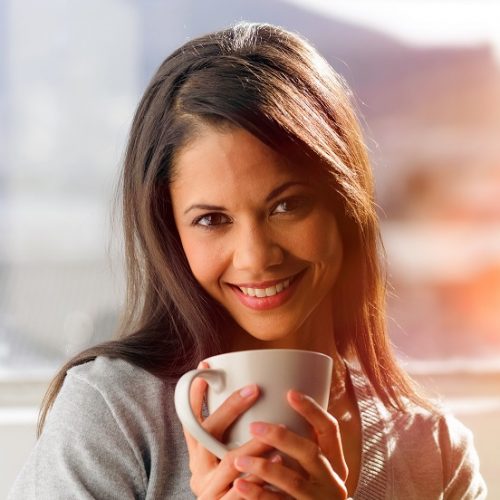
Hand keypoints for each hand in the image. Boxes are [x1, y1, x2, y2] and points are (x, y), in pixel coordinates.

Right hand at [183, 362, 273, 498]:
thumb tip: (253, 396)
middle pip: (207, 433)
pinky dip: (262, 474)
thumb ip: (231, 436)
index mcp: (198, 455)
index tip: (205, 368)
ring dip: (254, 442)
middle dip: (230, 408)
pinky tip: (279, 459)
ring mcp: (210, 491)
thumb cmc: (236, 486)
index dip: (195, 395)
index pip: (190, 420)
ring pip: (230, 461)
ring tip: (277, 428)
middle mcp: (199, 470)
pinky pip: (242, 491)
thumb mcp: (224, 460)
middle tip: (253, 389)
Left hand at [231, 389, 348, 498]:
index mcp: (334, 462)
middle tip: (254, 426)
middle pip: (310, 453)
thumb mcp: (317, 470)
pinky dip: (258, 494)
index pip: (329, 429)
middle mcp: (331, 481)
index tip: (290, 393)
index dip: (312, 410)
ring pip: (292, 481)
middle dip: (281, 437)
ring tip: (239, 460)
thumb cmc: (312, 491)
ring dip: (263, 468)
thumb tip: (281, 408)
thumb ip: (304, 447)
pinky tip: (239, 486)